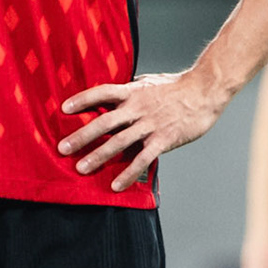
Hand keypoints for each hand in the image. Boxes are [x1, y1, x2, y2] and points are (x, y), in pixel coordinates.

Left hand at [59, 70, 229, 191]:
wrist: (205, 90)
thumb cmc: (177, 86)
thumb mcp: (149, 82)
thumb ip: (131, 90)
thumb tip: (115, 93)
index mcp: (132, 92)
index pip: (102, 93)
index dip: (82, 100)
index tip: (63, 108)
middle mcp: (137, 108)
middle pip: (103, 122)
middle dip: (81, 136)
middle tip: (62, 148)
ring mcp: (150, 125)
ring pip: (119, 142)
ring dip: (98, 156)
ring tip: (81, 168)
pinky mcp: (163, 140)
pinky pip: (142, 159)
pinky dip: (128, 172)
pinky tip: (115, 185)